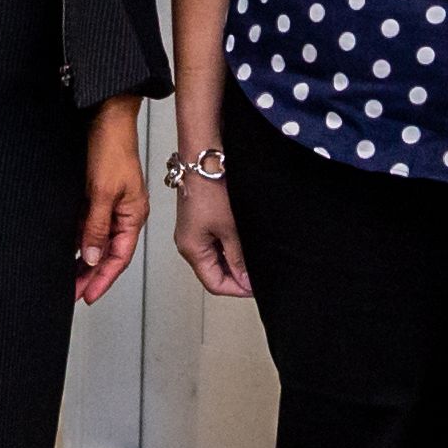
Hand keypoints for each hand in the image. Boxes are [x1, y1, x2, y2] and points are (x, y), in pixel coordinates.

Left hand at [76, 102, 147, 304]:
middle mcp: (124, 214)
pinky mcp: (98, 196)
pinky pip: (89, 226)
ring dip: (84, 260)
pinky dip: (80, 240)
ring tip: (67, 278)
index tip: (87, 296)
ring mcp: (111, 205)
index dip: (103, 279)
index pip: (118, 258)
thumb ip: (96, 226)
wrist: (106, 118)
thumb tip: (92, 257)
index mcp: (133, 216)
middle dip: (91, 275)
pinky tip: (68, 251)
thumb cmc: (112, 148)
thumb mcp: (102, 193)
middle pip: (108, 254)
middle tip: (73, 293)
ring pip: (97, 242)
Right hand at [172, 166, 251, 297]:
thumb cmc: (209, 187)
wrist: (204, 158)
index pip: (214, 284)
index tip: (255, 287)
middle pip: (214, 273)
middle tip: (258, 274)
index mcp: (191, 249)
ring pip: (216, 258)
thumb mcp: (230, 229)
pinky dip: (230, 247)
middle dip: (236, 277)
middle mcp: (189, 243)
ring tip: (253, 257)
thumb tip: (245, 280)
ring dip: (234, 261)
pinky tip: (243, 242)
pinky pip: (215, 243)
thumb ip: (238, 258)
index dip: (236, 289)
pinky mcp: (200, 220)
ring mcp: (194, 232)